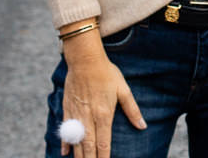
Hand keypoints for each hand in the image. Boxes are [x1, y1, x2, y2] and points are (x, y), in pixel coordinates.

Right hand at [59, 28, 145, 157]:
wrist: (85, 59)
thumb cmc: (106, 73)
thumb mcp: (123, 89)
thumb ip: (132, 110)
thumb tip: (142, 125)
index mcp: (104, 114)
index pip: (103, 143)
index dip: (104, 157)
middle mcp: (89, 117)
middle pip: (88, 146)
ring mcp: (76, 114)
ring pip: (76, 141)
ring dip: (78, 155)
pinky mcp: (68, 108)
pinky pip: (65, 130)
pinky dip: (65, 143)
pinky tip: (65, 153)